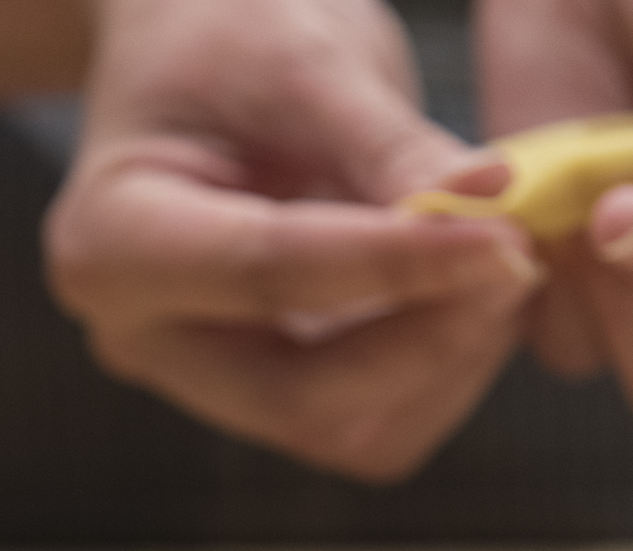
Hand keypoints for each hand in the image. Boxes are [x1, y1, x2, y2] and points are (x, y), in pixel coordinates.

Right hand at [45, 0, 541, 483]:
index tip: (507, 235)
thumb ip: (389, 145)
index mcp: (111, 245)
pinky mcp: (271, 396)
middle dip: (428, 334)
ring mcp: (209, 382)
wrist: (199, 58)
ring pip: (351, 428)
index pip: (268, 272)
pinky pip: (375, 424)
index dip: (397, 263)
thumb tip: (490, 213)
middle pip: (303, 393)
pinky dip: (442, 368)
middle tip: (521, 253)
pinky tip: (469, 291)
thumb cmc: (228, 32)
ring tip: (503, 255)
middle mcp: (146, 339)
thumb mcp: (301, 57)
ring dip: (447, 358)